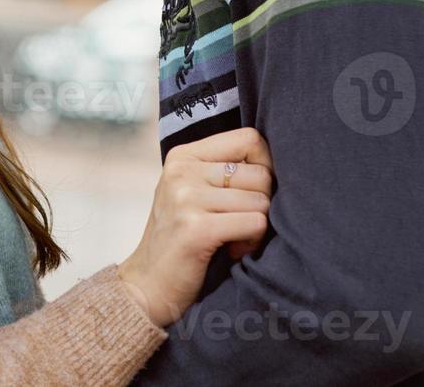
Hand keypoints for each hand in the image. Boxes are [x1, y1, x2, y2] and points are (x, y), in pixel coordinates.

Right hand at [116, 126, 272, 327]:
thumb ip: (223, 172)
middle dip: (261, 203)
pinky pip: (255, 224)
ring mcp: (186, 198)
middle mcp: (182, 171)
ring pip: (261, 202)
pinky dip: (252, 242)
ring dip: (257, 228)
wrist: (147, 285)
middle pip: (261, 174)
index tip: (252, 192)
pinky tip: (231, 251)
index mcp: (183, 156)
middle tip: (240, 224)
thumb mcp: (191, 192)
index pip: (249, 139)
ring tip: (233, 239)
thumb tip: (276, 162)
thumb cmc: (180, 239)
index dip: (265, 166)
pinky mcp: (196, 228)